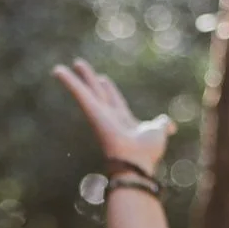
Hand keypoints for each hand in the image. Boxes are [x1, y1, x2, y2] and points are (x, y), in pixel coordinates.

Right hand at [53, 60, 172, 172]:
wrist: (136, 162)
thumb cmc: (146, 152)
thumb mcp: (158, 132)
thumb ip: (162, 125)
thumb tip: (170, 125)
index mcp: (123, 121)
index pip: (114, 101)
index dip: (109, 90)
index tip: (103, 78)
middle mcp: (107, 117)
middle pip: (96, 93)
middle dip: (89, 79)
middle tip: (79, 66)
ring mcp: (98, 114)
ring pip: (83, 93)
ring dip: (72, 80)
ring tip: (59, 68)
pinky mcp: (91, 112)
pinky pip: (79, 94)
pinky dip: (69, 82)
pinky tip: (58, 70)